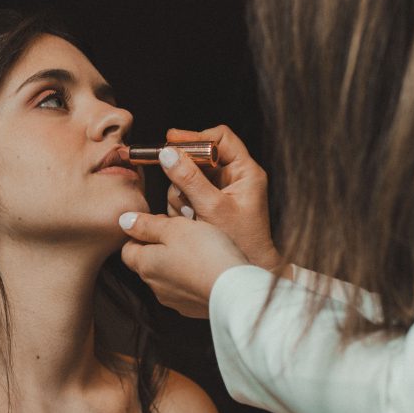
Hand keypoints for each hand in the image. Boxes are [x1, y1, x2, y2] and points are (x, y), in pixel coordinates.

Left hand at [119, 212, 247, 317]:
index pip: (127, 249)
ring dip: (174, 263)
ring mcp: (172, 300)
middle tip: (181, 232)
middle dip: (158, 247)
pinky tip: (206, 267)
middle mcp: (154, 286)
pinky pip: (183, 289)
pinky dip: (189, 278)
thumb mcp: (175, 228)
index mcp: (145, 265)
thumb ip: (147, 225)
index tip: (159, 224)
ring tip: (197, 248)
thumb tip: (123, 221)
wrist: (235, 290)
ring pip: (165, 276)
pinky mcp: (191, 308)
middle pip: (146, 263)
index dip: (139, 234)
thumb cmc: (205, 253)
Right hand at [161, 125, 281, 272]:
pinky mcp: (210, 205)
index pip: (221, 138)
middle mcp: (235, 178)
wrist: (242, 275)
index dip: (196, 137)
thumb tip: (167, 153)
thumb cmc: (240, 243)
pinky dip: (181, 204)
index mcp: (245, 171)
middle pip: (200, 156)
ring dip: (180, 192)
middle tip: (175, 185)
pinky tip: (186, 219)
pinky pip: (187, 194)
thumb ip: (189, 179)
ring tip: (188, 213)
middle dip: (184, 172)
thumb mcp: (212, 208)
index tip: (172, 141)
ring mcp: (221, 191)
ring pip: (189, 176)